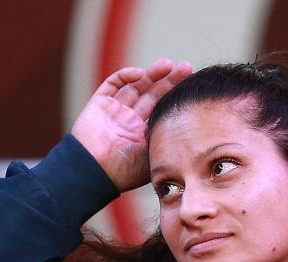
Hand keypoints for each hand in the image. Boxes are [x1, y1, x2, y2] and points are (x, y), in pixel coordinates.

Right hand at [70, 58, 191, 191]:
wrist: (94, 171)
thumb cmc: (125, 170)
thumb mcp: (154, 157)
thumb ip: (168, 141)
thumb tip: (193, 133)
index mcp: (142, 135)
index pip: (162, 109)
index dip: (175, 97)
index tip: (191, 86)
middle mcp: (129, 121)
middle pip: (152, 95)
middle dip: (168, 80)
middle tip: (186, 67)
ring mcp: (114, 112)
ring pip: (135, 86)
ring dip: (151, 74)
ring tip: (168, 64)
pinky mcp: (99, 104)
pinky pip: (113, 84)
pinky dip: (126, 76)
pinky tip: (140, 73)